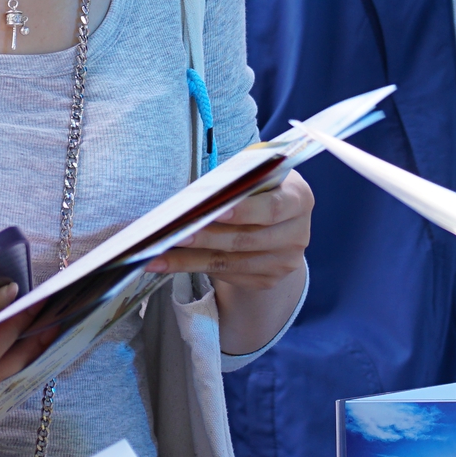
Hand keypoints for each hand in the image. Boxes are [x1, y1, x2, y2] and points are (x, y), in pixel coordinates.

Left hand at [156, 173, 312, 359]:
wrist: (275, 221)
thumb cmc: (259, 189)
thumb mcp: (256, 176)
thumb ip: (236, 181)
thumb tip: (194, 195)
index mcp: (298, 199)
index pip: (273, 208)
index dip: (245, 211)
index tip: (217, 209)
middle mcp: (297, 235)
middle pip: (246, 239)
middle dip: (207, 237)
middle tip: (174, 233)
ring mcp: (284, 262)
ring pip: (230, 262)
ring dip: (190, 259)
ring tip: (157, 254)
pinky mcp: (267, 280)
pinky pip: (226, 274)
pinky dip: (194, 268)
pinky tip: (167, 263)